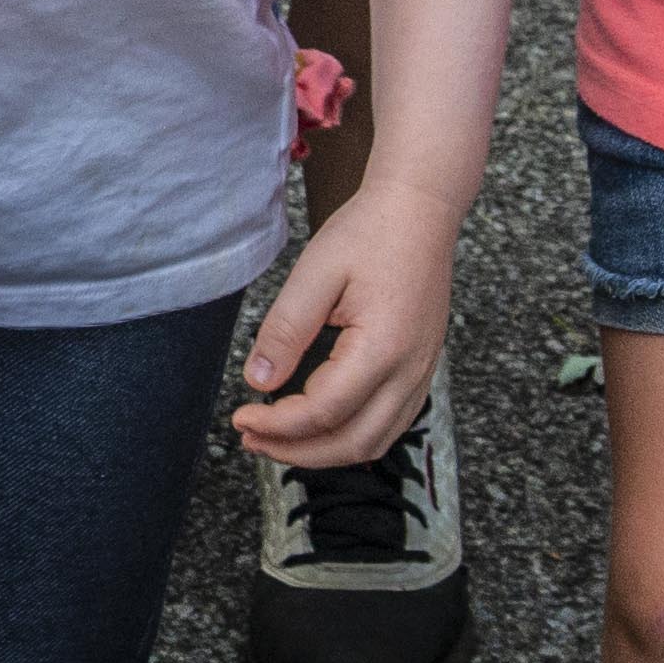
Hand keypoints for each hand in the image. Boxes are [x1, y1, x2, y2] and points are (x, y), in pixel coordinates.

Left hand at [226, 181, 459, 470]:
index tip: (241, 417)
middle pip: (352, 443)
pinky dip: (352, 437)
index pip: (322, 412)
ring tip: (279, 440)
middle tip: (252, 438)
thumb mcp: (315, 273)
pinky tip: (319, 427)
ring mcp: (421, 373)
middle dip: (296, 452)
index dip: (276, 425)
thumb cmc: (371, 232)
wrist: (421, 210)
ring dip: (324, 452)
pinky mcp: (421, 369)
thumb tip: (258, 381)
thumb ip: (285, 331)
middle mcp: (410, 371)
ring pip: (375, 442)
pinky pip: (390, 424)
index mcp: (382, 348)